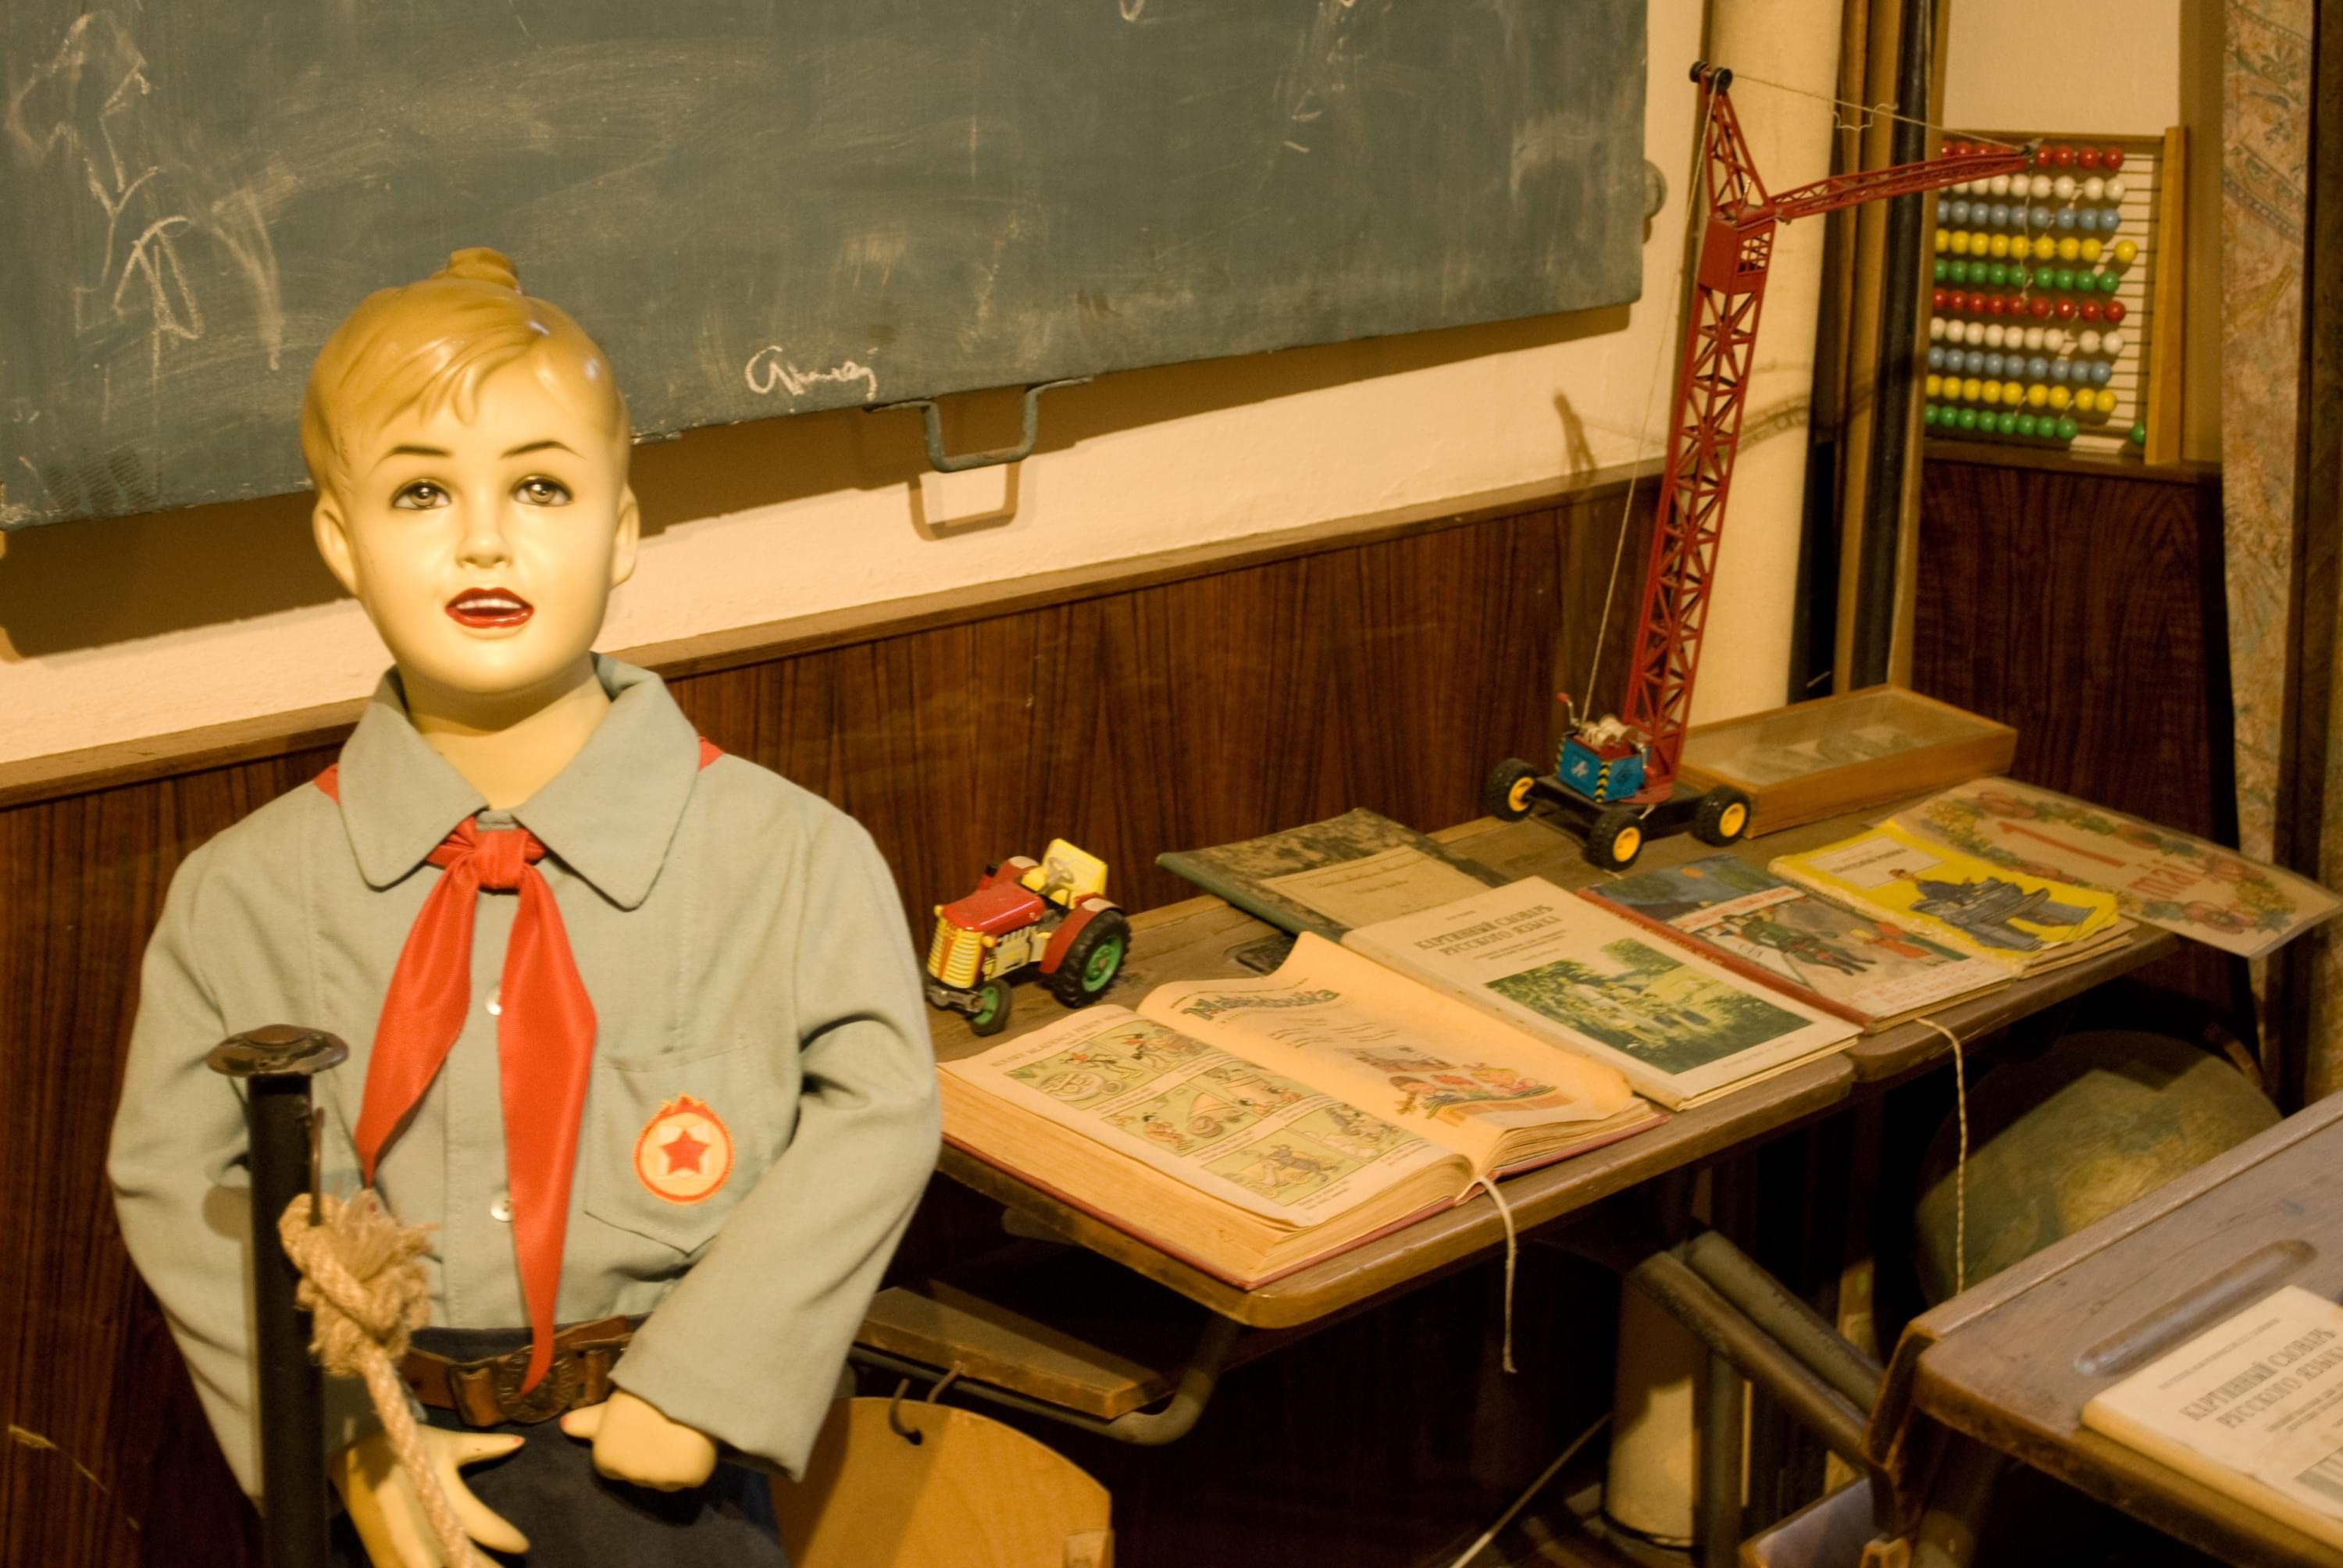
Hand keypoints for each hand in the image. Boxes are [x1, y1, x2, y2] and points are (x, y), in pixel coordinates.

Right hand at [333, 1425, 528, 1567]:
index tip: (524, 1546)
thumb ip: (484, 1447)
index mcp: (440, 1494)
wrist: (352, 1457)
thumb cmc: (404, 1446)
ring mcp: (398, 1546)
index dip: (506, 1538)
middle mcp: (421, 1525)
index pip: (481, 1524)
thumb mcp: (445, 1443)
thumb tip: (520, 1443)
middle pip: (460, 1558)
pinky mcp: (380, 1557)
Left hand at [560, 1388, 718, 1489]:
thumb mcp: (611, 1405)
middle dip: (652, 1457)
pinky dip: (696, 1462)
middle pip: (642, 1475)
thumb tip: (564, 1426)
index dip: (630, 1447)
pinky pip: (692, 1476)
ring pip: (667, 1479)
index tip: (642, 1428)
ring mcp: (659, 1479)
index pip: (616, 1465)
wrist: (682, 1383)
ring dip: (674, 1462)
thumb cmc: (642, 1390)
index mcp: (604, 1457)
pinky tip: (697, 1439)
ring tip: (681, 1430)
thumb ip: (588, 1421)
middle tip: (664, 1426)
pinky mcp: (688, 1478)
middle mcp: (628, 1474)